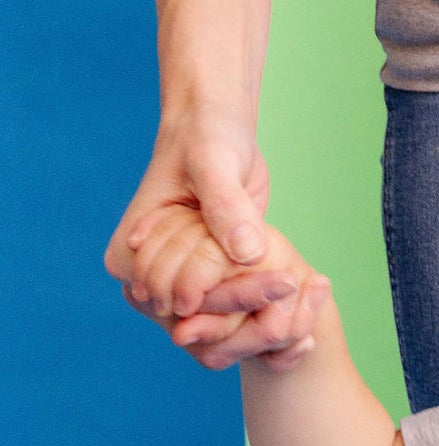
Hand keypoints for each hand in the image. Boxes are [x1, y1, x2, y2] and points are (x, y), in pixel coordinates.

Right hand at [108, 117, 302, 367]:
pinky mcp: (204, 276)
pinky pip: (231, 303)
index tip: (286, 281)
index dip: (231, 294)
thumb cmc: (205, 135)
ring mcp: (173, 280)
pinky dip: (261, 297)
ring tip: (304, 286)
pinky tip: (297, 283)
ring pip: (217, 318)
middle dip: (248, 303)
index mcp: (126, 256)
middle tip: (301, 284)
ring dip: (259, 308)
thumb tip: (247, 253)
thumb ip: (228, 208)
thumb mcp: (214, 164)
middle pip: (200, 315)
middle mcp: (143, 278)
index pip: (179, 298)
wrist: (214, 128)